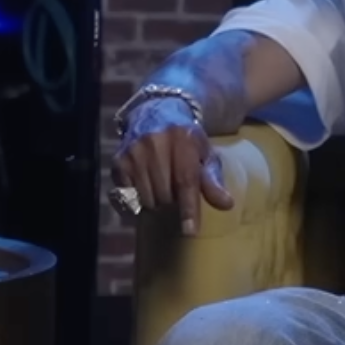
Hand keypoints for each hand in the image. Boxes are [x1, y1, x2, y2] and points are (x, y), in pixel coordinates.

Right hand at [112, 96, 232, 236]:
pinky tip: (145, 189)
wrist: (154, 113)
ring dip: (157, 202)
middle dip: (174, 202)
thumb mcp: (204, 154)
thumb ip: (213, 179)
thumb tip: (226, 204)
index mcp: (181, 138)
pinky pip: (128, 197)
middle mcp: (154, 143)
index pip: (185, 181)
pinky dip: (138, 201)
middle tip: (176, 190)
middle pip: (165, 195)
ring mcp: (133, 152)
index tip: (190, 231)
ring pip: (146, 199)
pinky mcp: (118, 162)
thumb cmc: (186, 140)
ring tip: (162, 187)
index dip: (189, 208)